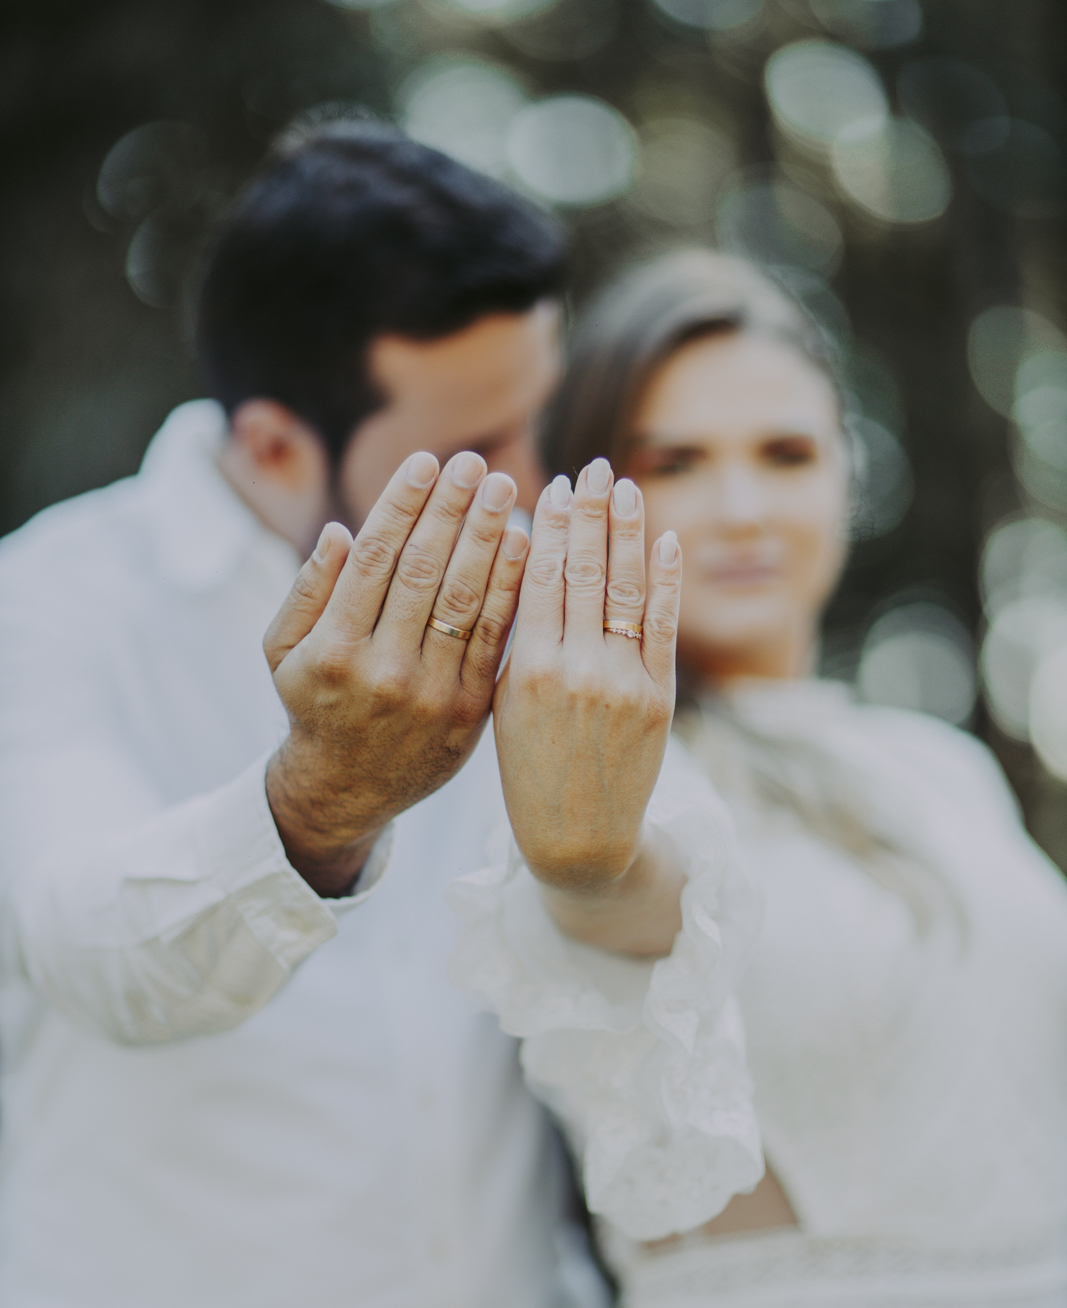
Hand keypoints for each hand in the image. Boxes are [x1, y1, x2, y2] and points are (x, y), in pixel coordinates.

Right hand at [263, 450, 528, 894]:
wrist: (350, 788)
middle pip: (424, 571)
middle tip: (473, 461)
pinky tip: (521, 542)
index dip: (402, 505)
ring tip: (501, 488)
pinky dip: (509, 586)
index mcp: (334, 648)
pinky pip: (495, 636)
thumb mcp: (283, 653)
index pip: (374, 558)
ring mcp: (431, 692)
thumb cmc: (314, 701)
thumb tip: (340, 531)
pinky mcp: (470, 709)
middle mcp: (383, 669)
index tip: (424, 460)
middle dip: (450, 509)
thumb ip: (306, 591)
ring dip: (486, 537)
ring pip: (465, 600)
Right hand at [493, 456, 681, 918]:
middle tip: (592, 466)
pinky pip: (664, 626)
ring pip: (624, 589)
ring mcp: (622, 683)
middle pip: (582, 572)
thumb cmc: (530, 773)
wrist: (580, 841)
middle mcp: (575, 671)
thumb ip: (516, 641)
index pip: (537, 578)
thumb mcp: (504, 706)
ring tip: (624, 485)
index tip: (551, 486)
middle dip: (589, 513)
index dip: (547, 526)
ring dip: (627, 531)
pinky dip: (667, 579)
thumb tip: (526, 566)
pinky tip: (666, 538)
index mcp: (526, 671)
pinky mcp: (658, 698)